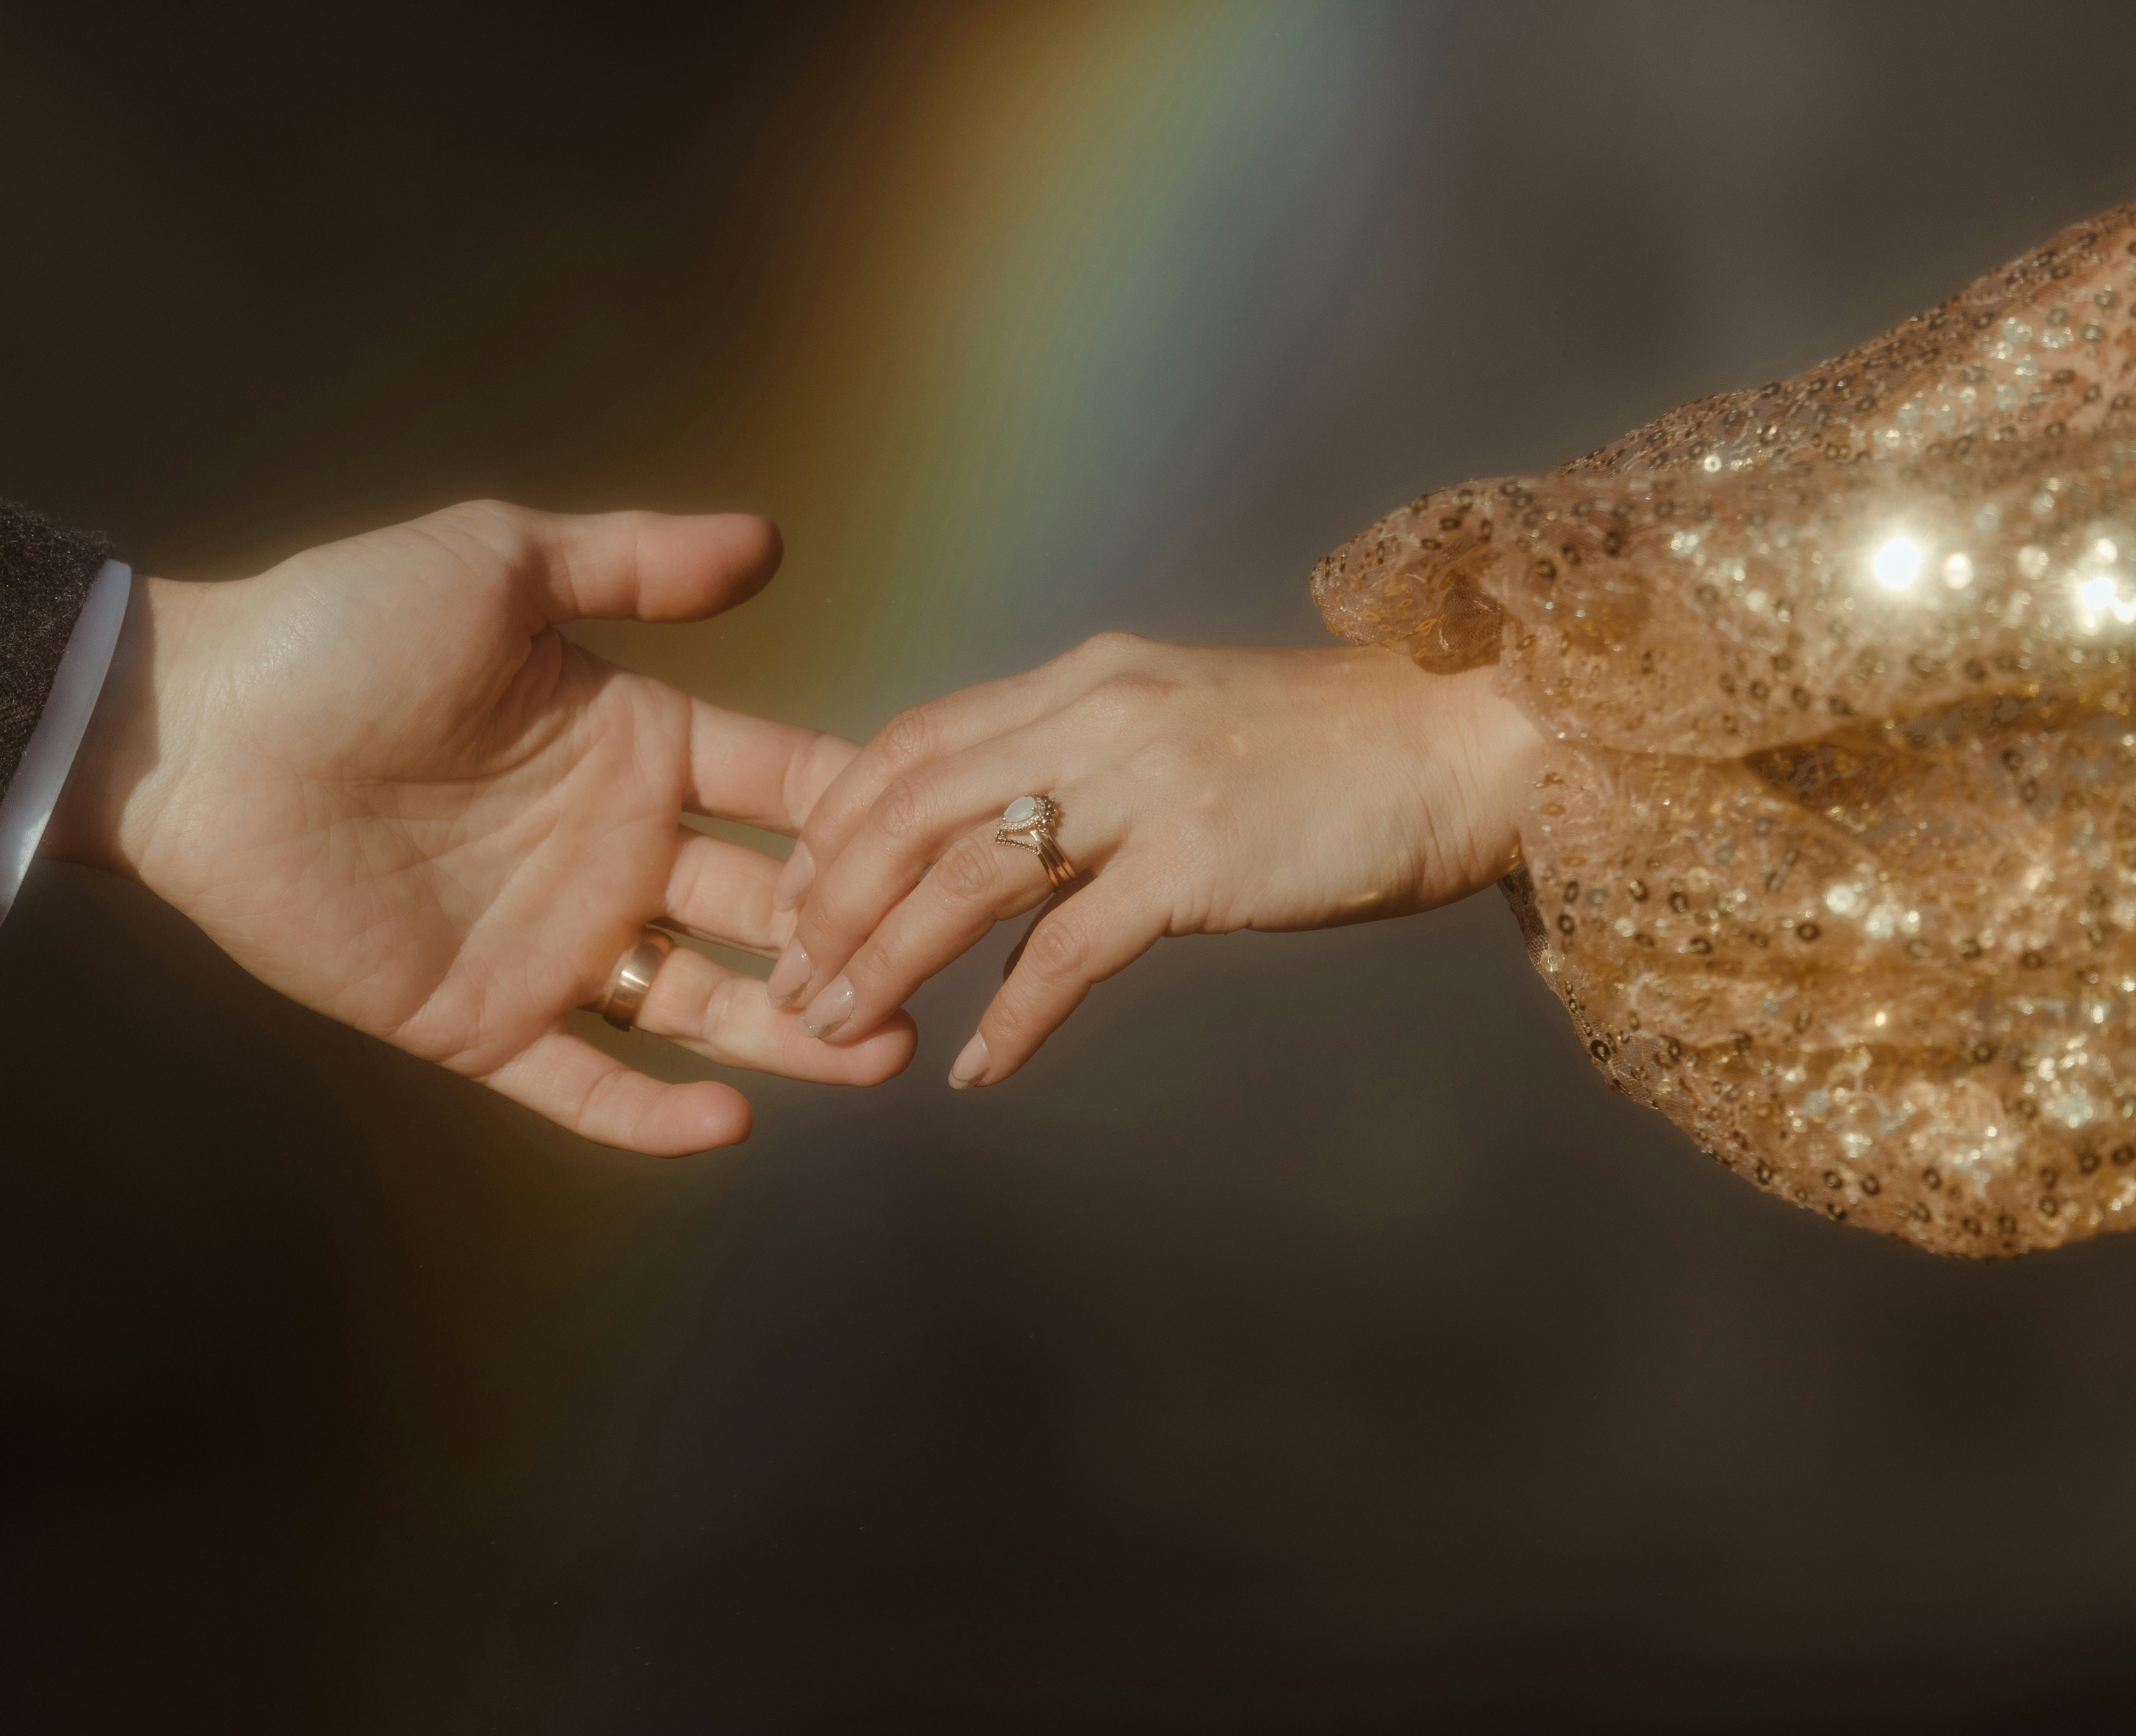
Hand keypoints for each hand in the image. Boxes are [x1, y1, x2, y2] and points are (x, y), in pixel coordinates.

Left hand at [44, 499, 910, 1154]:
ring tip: (876, 1056)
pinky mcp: (480, 1020)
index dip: (860, 817)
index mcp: (636, 746)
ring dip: (789, 1035)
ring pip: (701, 1007)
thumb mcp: (501, 567)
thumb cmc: (340, 629)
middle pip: (765, 910)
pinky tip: (729, 1122)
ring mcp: (553, 944)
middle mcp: (613, 852)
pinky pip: (584, 1083)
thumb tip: (772, 540)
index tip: (942, 838)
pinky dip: (654, 1114)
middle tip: (928, 974)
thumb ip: (638, 562)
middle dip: (850, 943)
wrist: (201, 732)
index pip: (783, 787)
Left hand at [765, 633, 1540, 1086]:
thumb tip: (1015, 872)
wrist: (1469, 735)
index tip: (796, 892)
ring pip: (965, 877)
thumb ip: (1091, 778)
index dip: (837, 819)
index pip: (914, 741)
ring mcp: (1147, 785)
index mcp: (1085, 680)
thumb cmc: (1335, 751)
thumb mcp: (1184, 733)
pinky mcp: (1198, 860)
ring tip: (838, 1027)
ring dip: (887, 959)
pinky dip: (1013, 1017)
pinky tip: (976, 1068)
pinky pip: (1071, 951)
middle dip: (830, 899)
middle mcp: (1097, 716)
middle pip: (911, 807)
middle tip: (786, 977)